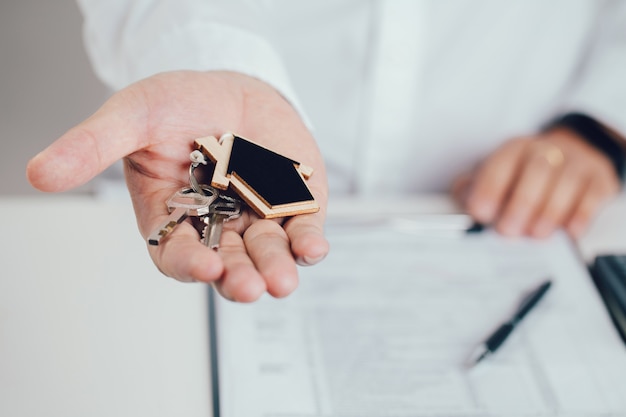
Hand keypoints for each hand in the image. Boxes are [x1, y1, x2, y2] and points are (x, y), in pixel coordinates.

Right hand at [26, 71, 328, 301]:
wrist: (231, 86)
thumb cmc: (178, 103)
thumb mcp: (132, 117)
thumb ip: (93, 145)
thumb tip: (37, 173)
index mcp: (174, 218)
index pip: (178, 252)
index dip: (189, 262)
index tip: (203, 266)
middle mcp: (217, 227)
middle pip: (228, 263)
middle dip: (238, 277)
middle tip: (248, 287)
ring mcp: (258, 219)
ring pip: (267, 254)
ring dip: (276, 269)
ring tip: (281, 281)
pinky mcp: (294, 206)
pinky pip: (303, 230)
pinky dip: (309, 242)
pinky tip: (312, 249)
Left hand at [452, 128, 620, 237]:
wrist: (571, 154)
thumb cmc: (524, 173)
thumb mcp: (496, 173)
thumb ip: (474, 187)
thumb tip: (461, 201)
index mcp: (515, 149)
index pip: (501, 163)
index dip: (489, 187)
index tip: (480, 212)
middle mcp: (545, 150)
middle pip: (536, 170)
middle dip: (520, 203)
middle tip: (508, 230)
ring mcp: (575, 163)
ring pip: (565, 182)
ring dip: (549, 212)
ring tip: (536, 234)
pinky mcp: (597, 179)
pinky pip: (592, 195)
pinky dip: (579, 216)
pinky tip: (567, 232)